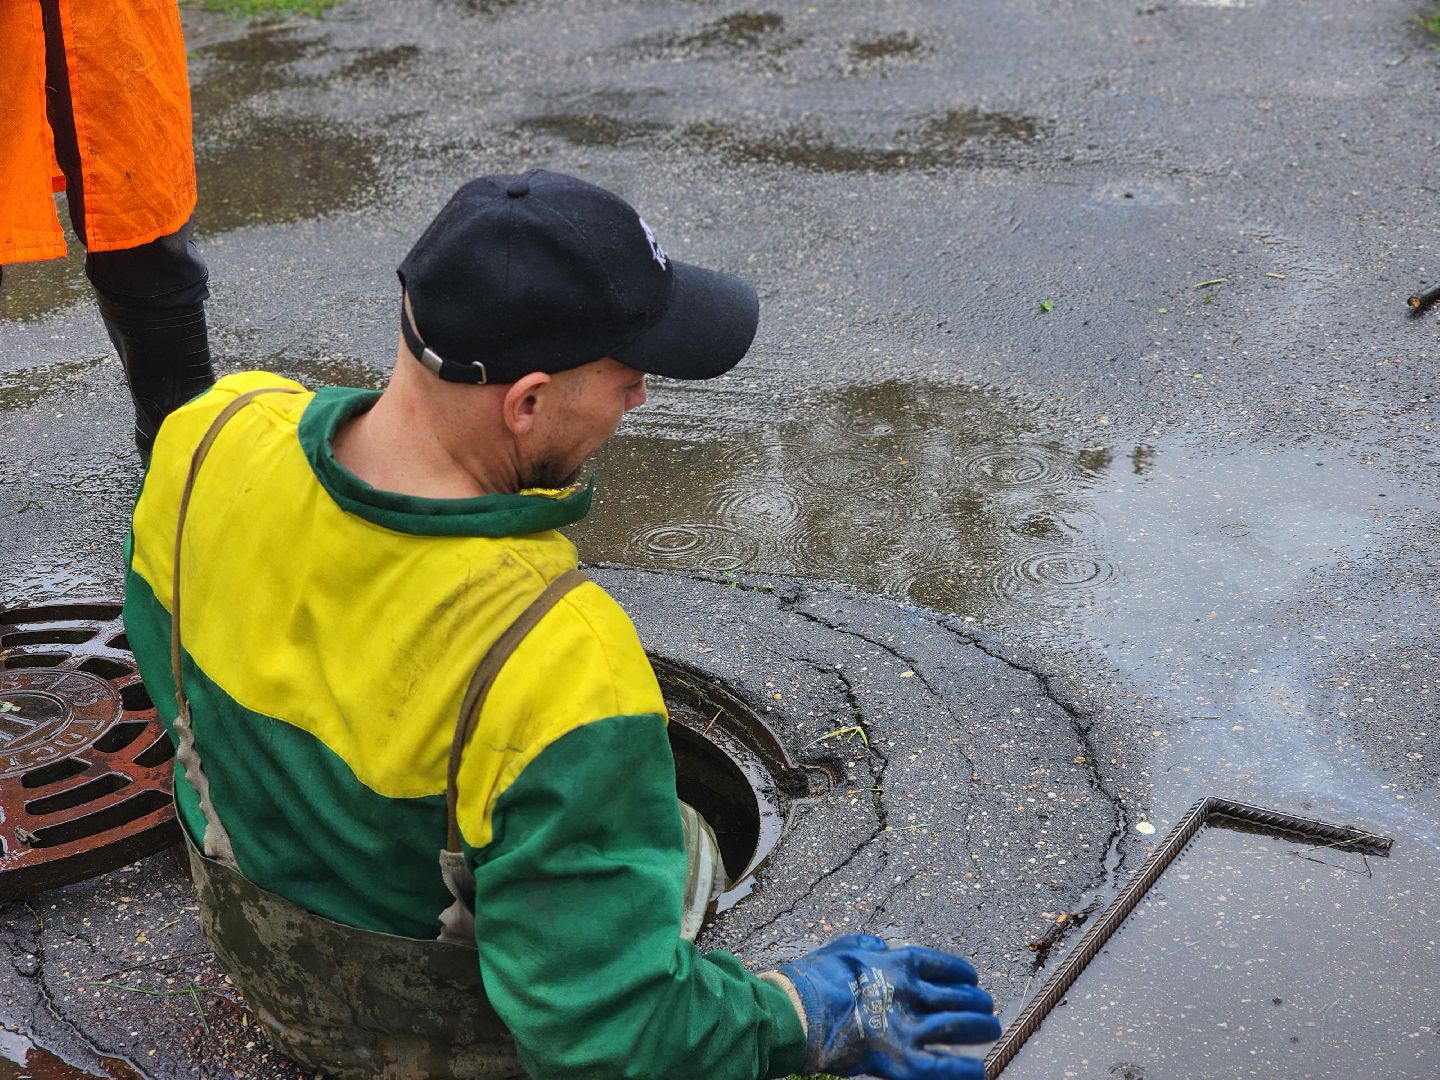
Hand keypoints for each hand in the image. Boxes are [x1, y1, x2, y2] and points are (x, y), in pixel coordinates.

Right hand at [779, 933, 999, 1079]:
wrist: (799, 1011)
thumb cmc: (815, 978)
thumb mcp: (844, 946)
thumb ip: (867, 944)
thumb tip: (880, 943)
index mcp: (896, 963)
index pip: (941, 965)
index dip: (960, 972)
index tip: (972, 977)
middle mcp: (909, 993)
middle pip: (956, 996)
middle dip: (976, 1001)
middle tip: (987, 1006)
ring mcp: (907, 1027)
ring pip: (956, 1026)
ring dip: (978, 1028)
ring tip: (990, 1029)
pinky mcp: (900, 1061)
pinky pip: (942, 1067)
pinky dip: (963, 1070)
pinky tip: (979, 1070)